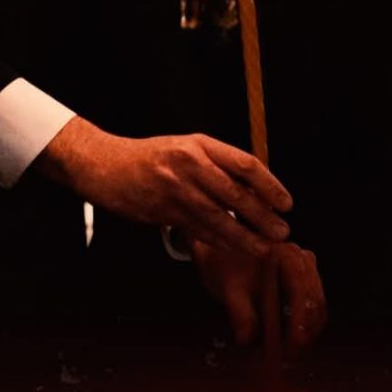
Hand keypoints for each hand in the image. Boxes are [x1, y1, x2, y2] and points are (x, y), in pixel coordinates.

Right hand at [35, 117, 291, 256]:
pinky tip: (233, 248)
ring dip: (244, 236)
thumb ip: (215, 164)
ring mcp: (175, 188)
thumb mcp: (185, 148)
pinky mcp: (162, 211)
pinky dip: (219, 241)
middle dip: (262, 215)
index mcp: (199, 144)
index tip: (285, 201)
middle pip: (236, 193)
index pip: (244, 163)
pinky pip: (197, 229)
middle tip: (282, 230)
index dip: (269, 184)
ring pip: (218, 217)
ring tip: (263, 247)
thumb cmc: (149, 156)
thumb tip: (252, 187)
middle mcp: (189, 163)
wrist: (105, 165)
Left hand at [192, 238, 326, 353]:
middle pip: (314, 301)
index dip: (299, 316)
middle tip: (288, 355)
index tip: (293, 340)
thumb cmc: (227, 269)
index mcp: (285, 253)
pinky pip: (314, 313)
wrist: (226, 260)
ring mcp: (308, 274)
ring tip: (287, 354)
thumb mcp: (229, 289)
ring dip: (306, 334)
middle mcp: (302, 260)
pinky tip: (290, 346)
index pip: (300, 287)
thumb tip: (246, 338)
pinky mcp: (308, 289)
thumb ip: (240, 313)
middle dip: (303, 331)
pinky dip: (305, 331)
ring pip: (318, 310)